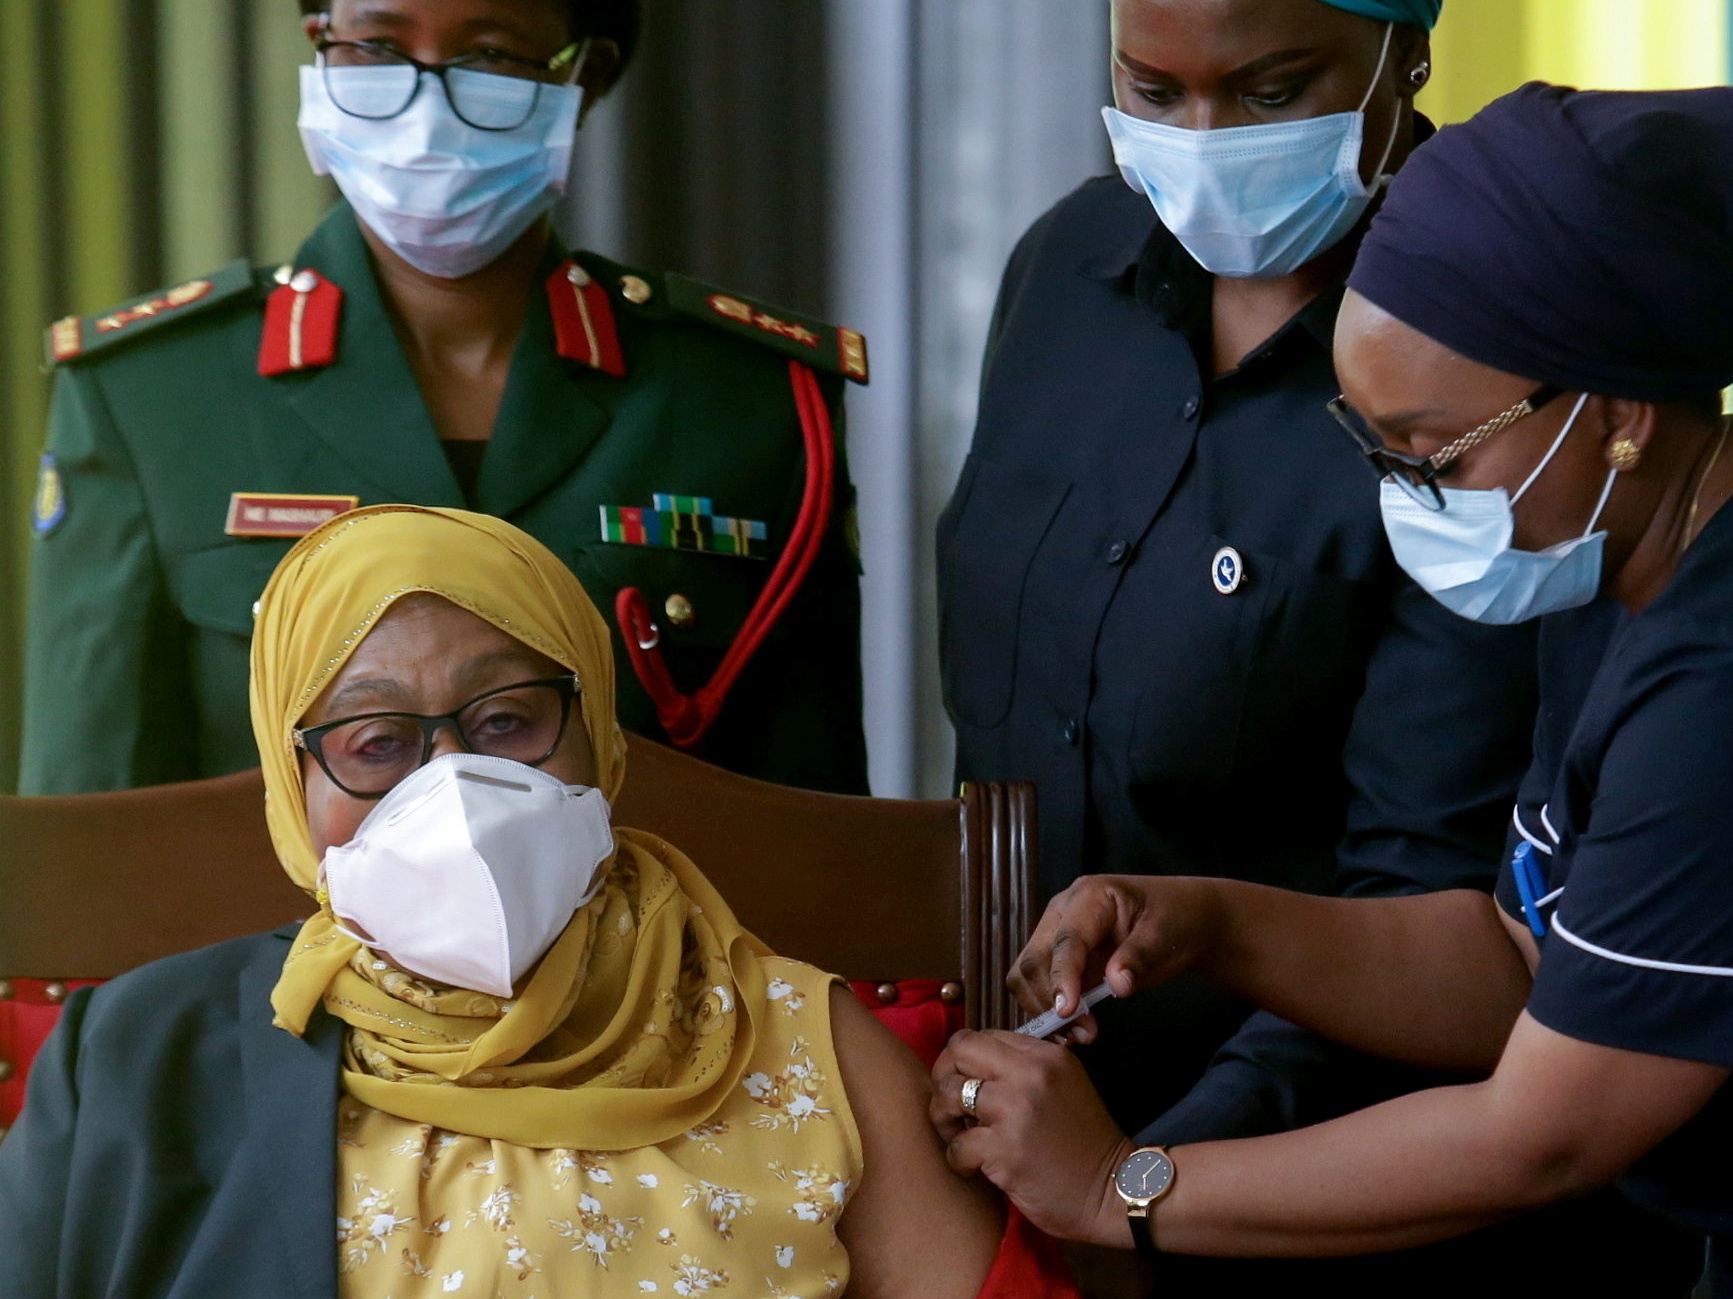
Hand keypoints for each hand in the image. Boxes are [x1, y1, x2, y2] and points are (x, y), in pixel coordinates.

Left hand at [930, 1029, 1135, 1246]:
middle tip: (951, 1106)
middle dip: (943, 1077)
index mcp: (1044, 1056)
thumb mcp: (1064, 1087)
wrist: (1112, 1190)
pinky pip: (957, 1146)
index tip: (964, 1084)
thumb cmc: (1084, 1144)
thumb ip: (1024, 1070)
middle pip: (959, 1051)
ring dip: (943, 1119)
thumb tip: (970, 1069)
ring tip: (959, 1137)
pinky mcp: (1006, 1150)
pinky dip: (958, 1159)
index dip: (962, 1061)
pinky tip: (973, 1167)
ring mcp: (1017, 1111)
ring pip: (948, 1094)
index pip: (980, 1036)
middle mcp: (1030, 1074)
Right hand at [1008, 874, 1217, 1044]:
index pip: (1065, 940)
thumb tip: (1116, 986)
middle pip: (1034, 959)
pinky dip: (1046, 1010)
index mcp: (1089, 896)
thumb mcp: (1165, 936)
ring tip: (1078, 1035)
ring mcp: (1055, 934)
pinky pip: (1037, 985)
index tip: (1066, 1012)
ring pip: (1027, 975)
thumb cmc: (1175, 920)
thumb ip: (1138, 957)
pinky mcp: (1057, 958)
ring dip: (1044, 1009)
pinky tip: (1070, 1030)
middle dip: (1050, 1001)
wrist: (1182, 917)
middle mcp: (1061, 912)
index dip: (1062, 977)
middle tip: (1083, 1034)